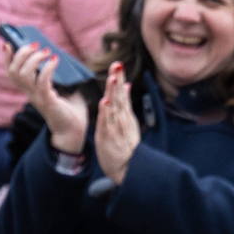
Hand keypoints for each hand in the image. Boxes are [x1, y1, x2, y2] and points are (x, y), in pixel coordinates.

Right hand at [7, 42, 88, 152]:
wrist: (74, 130)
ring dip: (34, 59)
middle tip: (36, 45)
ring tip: (47, 51)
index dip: (6, 58)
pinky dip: (47, 68)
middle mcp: (29, 93)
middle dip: (22, 54)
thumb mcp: (61, 87)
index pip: (10, 73)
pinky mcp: (47, 101)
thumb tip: (57, 56)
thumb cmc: (69, 109)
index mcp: (29, 90)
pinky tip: (55, 60)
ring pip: (23, 75)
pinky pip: (42, 82)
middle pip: (14, 72)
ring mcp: (37, 98)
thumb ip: (57, 74)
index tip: (7, 43)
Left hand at [94, 62, 139, 184]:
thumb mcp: (128, 121)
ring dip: (113, 93)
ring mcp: (115, 128)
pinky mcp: (108, 137)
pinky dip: (106, 113)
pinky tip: (105, 103)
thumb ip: (126, 102)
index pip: (122, 93)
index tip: (118, 65)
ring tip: (112, 80)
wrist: (128, 168)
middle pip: (119, 97)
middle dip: (117, 81)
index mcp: (125, 115)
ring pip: (114, 108)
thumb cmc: (126, 144)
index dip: (120, 79)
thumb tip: (127, 84)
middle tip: (117, 65)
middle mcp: (121, 119)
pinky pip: (107, 123)